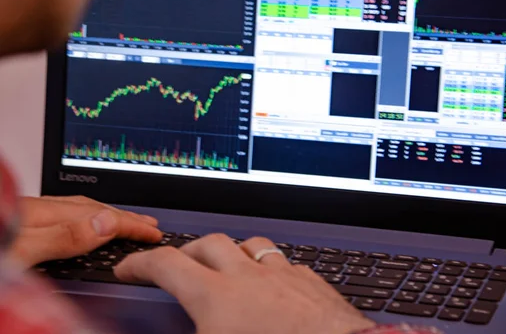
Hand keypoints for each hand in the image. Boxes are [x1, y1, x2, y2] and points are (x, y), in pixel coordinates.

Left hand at [9, 196, 162, 267]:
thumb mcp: (22, 251)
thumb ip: (63, 236)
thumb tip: (109, 223)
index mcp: (43, 215)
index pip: (100, 217)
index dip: (131, 226)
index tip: (154, 234)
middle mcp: (38, 211)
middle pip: (93, 209)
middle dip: (126, 218)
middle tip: (150, 225)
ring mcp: (26, 215)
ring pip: (78, 210)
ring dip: (107, 216)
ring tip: (124, 221)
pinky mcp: (17, 222)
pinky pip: (64, 216)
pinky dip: (85, 218)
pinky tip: (81, 223)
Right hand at [115, 234, 375, 333]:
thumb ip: (191, 330)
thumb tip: (187, 326)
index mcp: (217, 297)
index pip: (166, 265)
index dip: (141, 263)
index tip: (130, 268)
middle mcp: (249, 277)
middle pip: (209, 244)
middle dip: (187, 251)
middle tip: (178, 265)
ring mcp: (284, 276)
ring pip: (251, 245)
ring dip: (233, 253)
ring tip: (226, 267)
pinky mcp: (313, 283)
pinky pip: (285, 263)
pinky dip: (271, 269)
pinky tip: (274, 285)